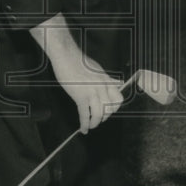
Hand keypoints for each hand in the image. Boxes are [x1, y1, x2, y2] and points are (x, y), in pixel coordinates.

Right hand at [29, 13, 123, 132]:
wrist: (66, 56)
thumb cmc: (79, 60)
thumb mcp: (98, 69)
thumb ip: (108, 79)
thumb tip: (118, 83)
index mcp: (107, 80)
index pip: (118, 99)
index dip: (115, 108)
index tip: (109, 111)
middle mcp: (102, 87)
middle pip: (109, 109)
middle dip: (104, 116)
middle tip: (98, 119)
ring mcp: (92, 92)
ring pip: (98, 114)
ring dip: (95, 123)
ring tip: (91, 126)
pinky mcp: (80, 96)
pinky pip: (84, 114)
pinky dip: (84, 124)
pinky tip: (83, 129)